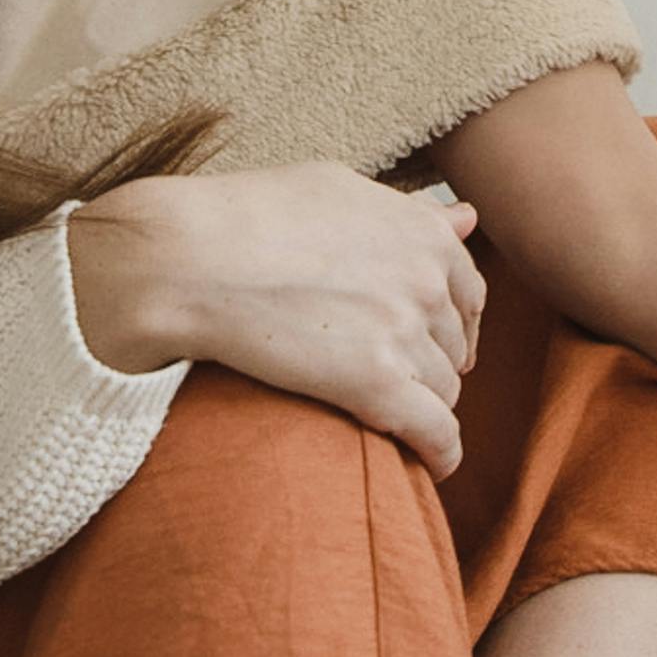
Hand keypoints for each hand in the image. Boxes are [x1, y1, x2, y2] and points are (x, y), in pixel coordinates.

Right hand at [65, 166, 488, 472]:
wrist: (187, 259)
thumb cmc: (247, 218)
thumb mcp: (336, 191)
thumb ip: (408, 211)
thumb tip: (469, 219)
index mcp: (422, 233)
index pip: (468, 294)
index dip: (449, 325)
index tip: (426, 343)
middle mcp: (424, 279)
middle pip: (453, 346)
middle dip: (430, 365)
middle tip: (392, 381)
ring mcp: (403, 332)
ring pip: (443, 391)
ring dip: (421, 406)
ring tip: (385, 417)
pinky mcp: (376, 384)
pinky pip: (436, 432)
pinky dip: (440, 453)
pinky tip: (433, 465)